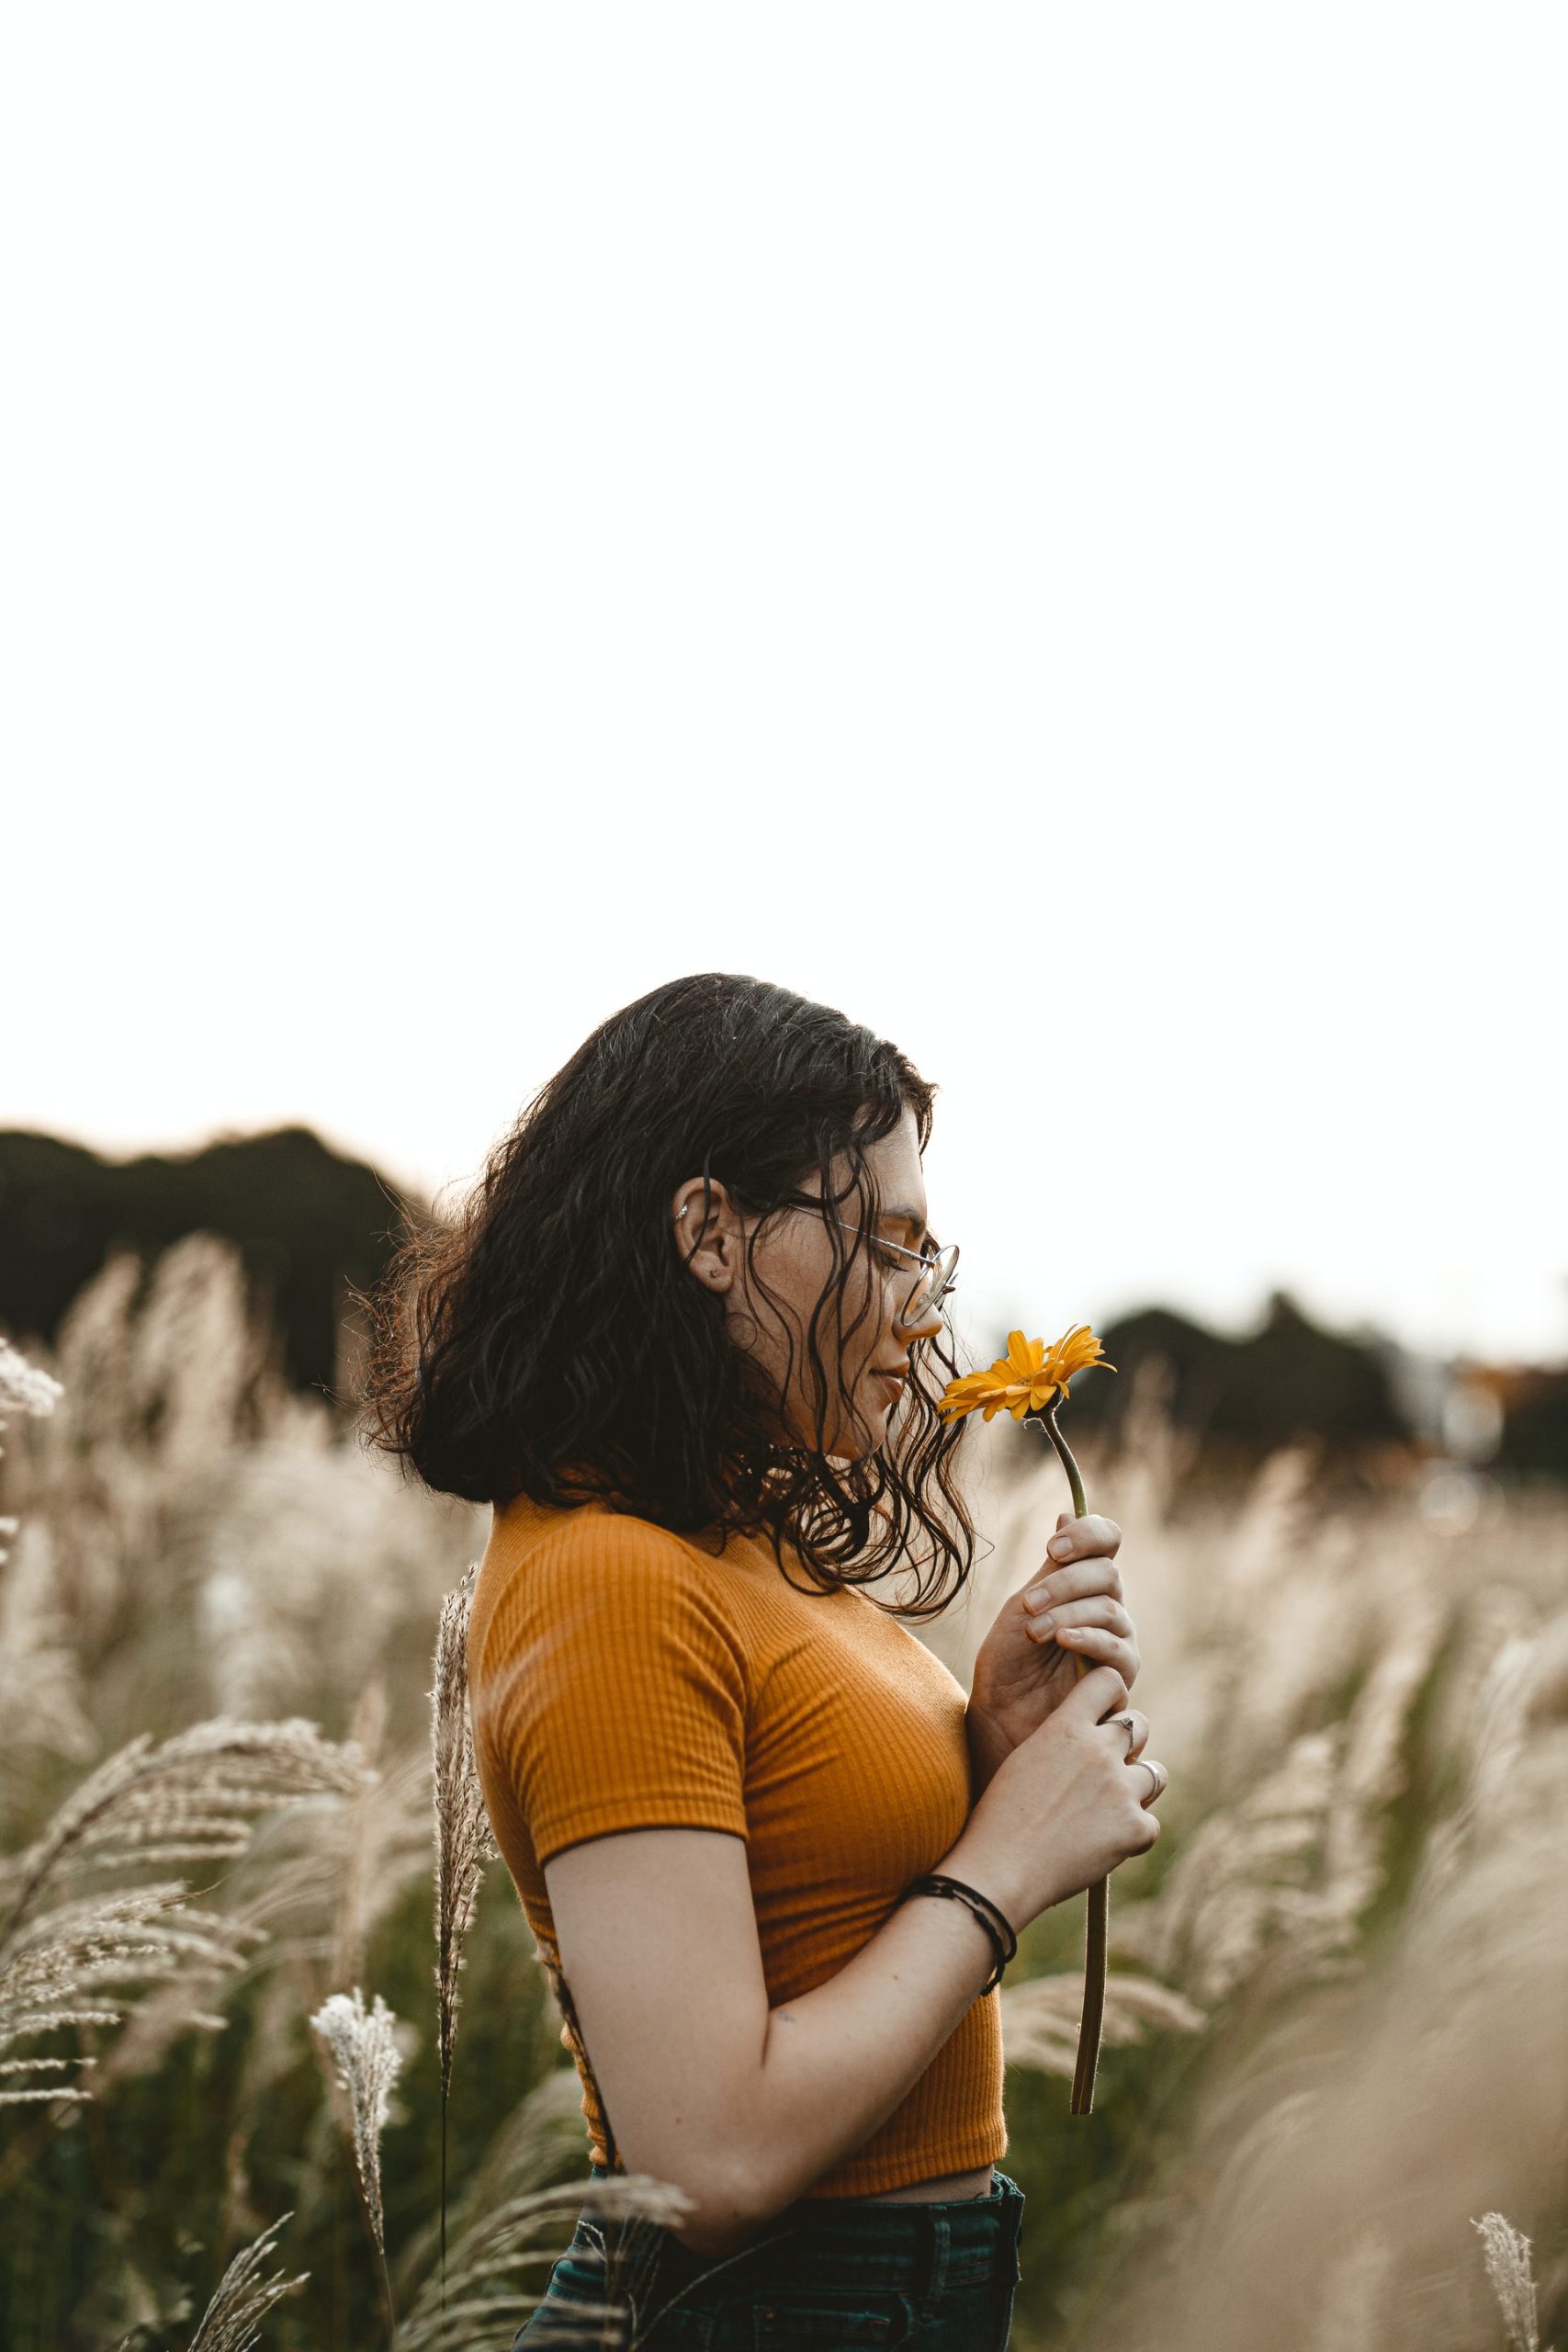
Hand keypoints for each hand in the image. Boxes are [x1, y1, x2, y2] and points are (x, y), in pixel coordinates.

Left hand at [965, 1511, 1140, 1794]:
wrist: (1001, 1716)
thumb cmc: (1009, 1661)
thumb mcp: (1025, 1605)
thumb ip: (1053, 1567)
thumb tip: (1066, 1514)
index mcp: (1083, 1582)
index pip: (1107, 1540)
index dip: (1089, 1535)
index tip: (1052, 1549)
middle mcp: (1107, 1607)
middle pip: (1108, 1574)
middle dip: (1065, 1583)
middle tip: (1028, 1604)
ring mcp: (1118, 1641)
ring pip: (1111, 1608)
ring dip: (1068, 1612)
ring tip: (1035, 1630)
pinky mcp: (1122, 1677)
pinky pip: (1117, 1649)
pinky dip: (1087, 1638)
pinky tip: (1060, 1640)